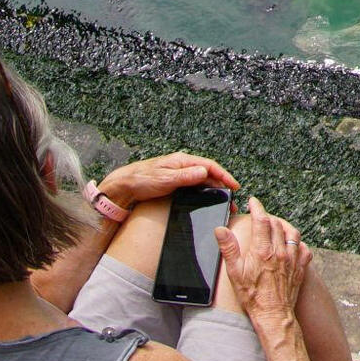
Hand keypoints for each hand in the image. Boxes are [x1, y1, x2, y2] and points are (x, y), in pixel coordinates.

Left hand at [99, 152, 234, 215]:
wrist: (124, 186)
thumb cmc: (141, 179)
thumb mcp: (164, 179)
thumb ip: (185, 176)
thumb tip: (204, 173)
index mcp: (182, 160)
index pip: (209, 166)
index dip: (224, 175)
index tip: (234, 185)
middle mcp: (183, 165)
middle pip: (208, 174)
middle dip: (222, 184)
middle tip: (232, 197)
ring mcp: (179, 174)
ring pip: (202, 181)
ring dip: (214, 189)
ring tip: (223, 200)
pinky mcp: (175, 183)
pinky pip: (194, 186)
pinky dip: (204, 192)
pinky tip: (207, 200)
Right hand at [221, 198, 309, 321]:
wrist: (273, 315)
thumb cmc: (253, 297)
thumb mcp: (235, 273)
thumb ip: (229, 249)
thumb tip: (220, 230)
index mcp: (263, 250)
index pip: (261, 220)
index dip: (257, 207)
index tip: (253, 201)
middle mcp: (280, 252)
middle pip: (277, 224)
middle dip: (268, 216)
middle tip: (261, 216)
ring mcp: (292, 259)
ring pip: (293, 233)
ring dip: (285, 226)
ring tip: (277, 225)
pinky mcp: (300, 268)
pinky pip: (304, 249)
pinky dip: (299, 243)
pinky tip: (293, 244)